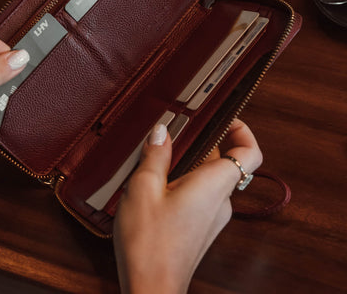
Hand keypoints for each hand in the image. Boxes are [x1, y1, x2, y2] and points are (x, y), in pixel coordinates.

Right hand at [113, 119, 261, 293]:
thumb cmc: (149, 243)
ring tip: (162, 152)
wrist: (150, 288)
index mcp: (213, 185)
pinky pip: (200, 192)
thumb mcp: (143, 188)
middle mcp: (220, 200)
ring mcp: (212, 215)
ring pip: (210, 177)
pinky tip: (158, 180)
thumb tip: (162, 131)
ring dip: (190, 160)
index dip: (242, 130)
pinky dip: (185, 179)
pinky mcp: (200, 225)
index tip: (223, 117)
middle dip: (204, 140)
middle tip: (178, 128)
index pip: (250, 153)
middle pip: (225, 160)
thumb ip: (156, 155)